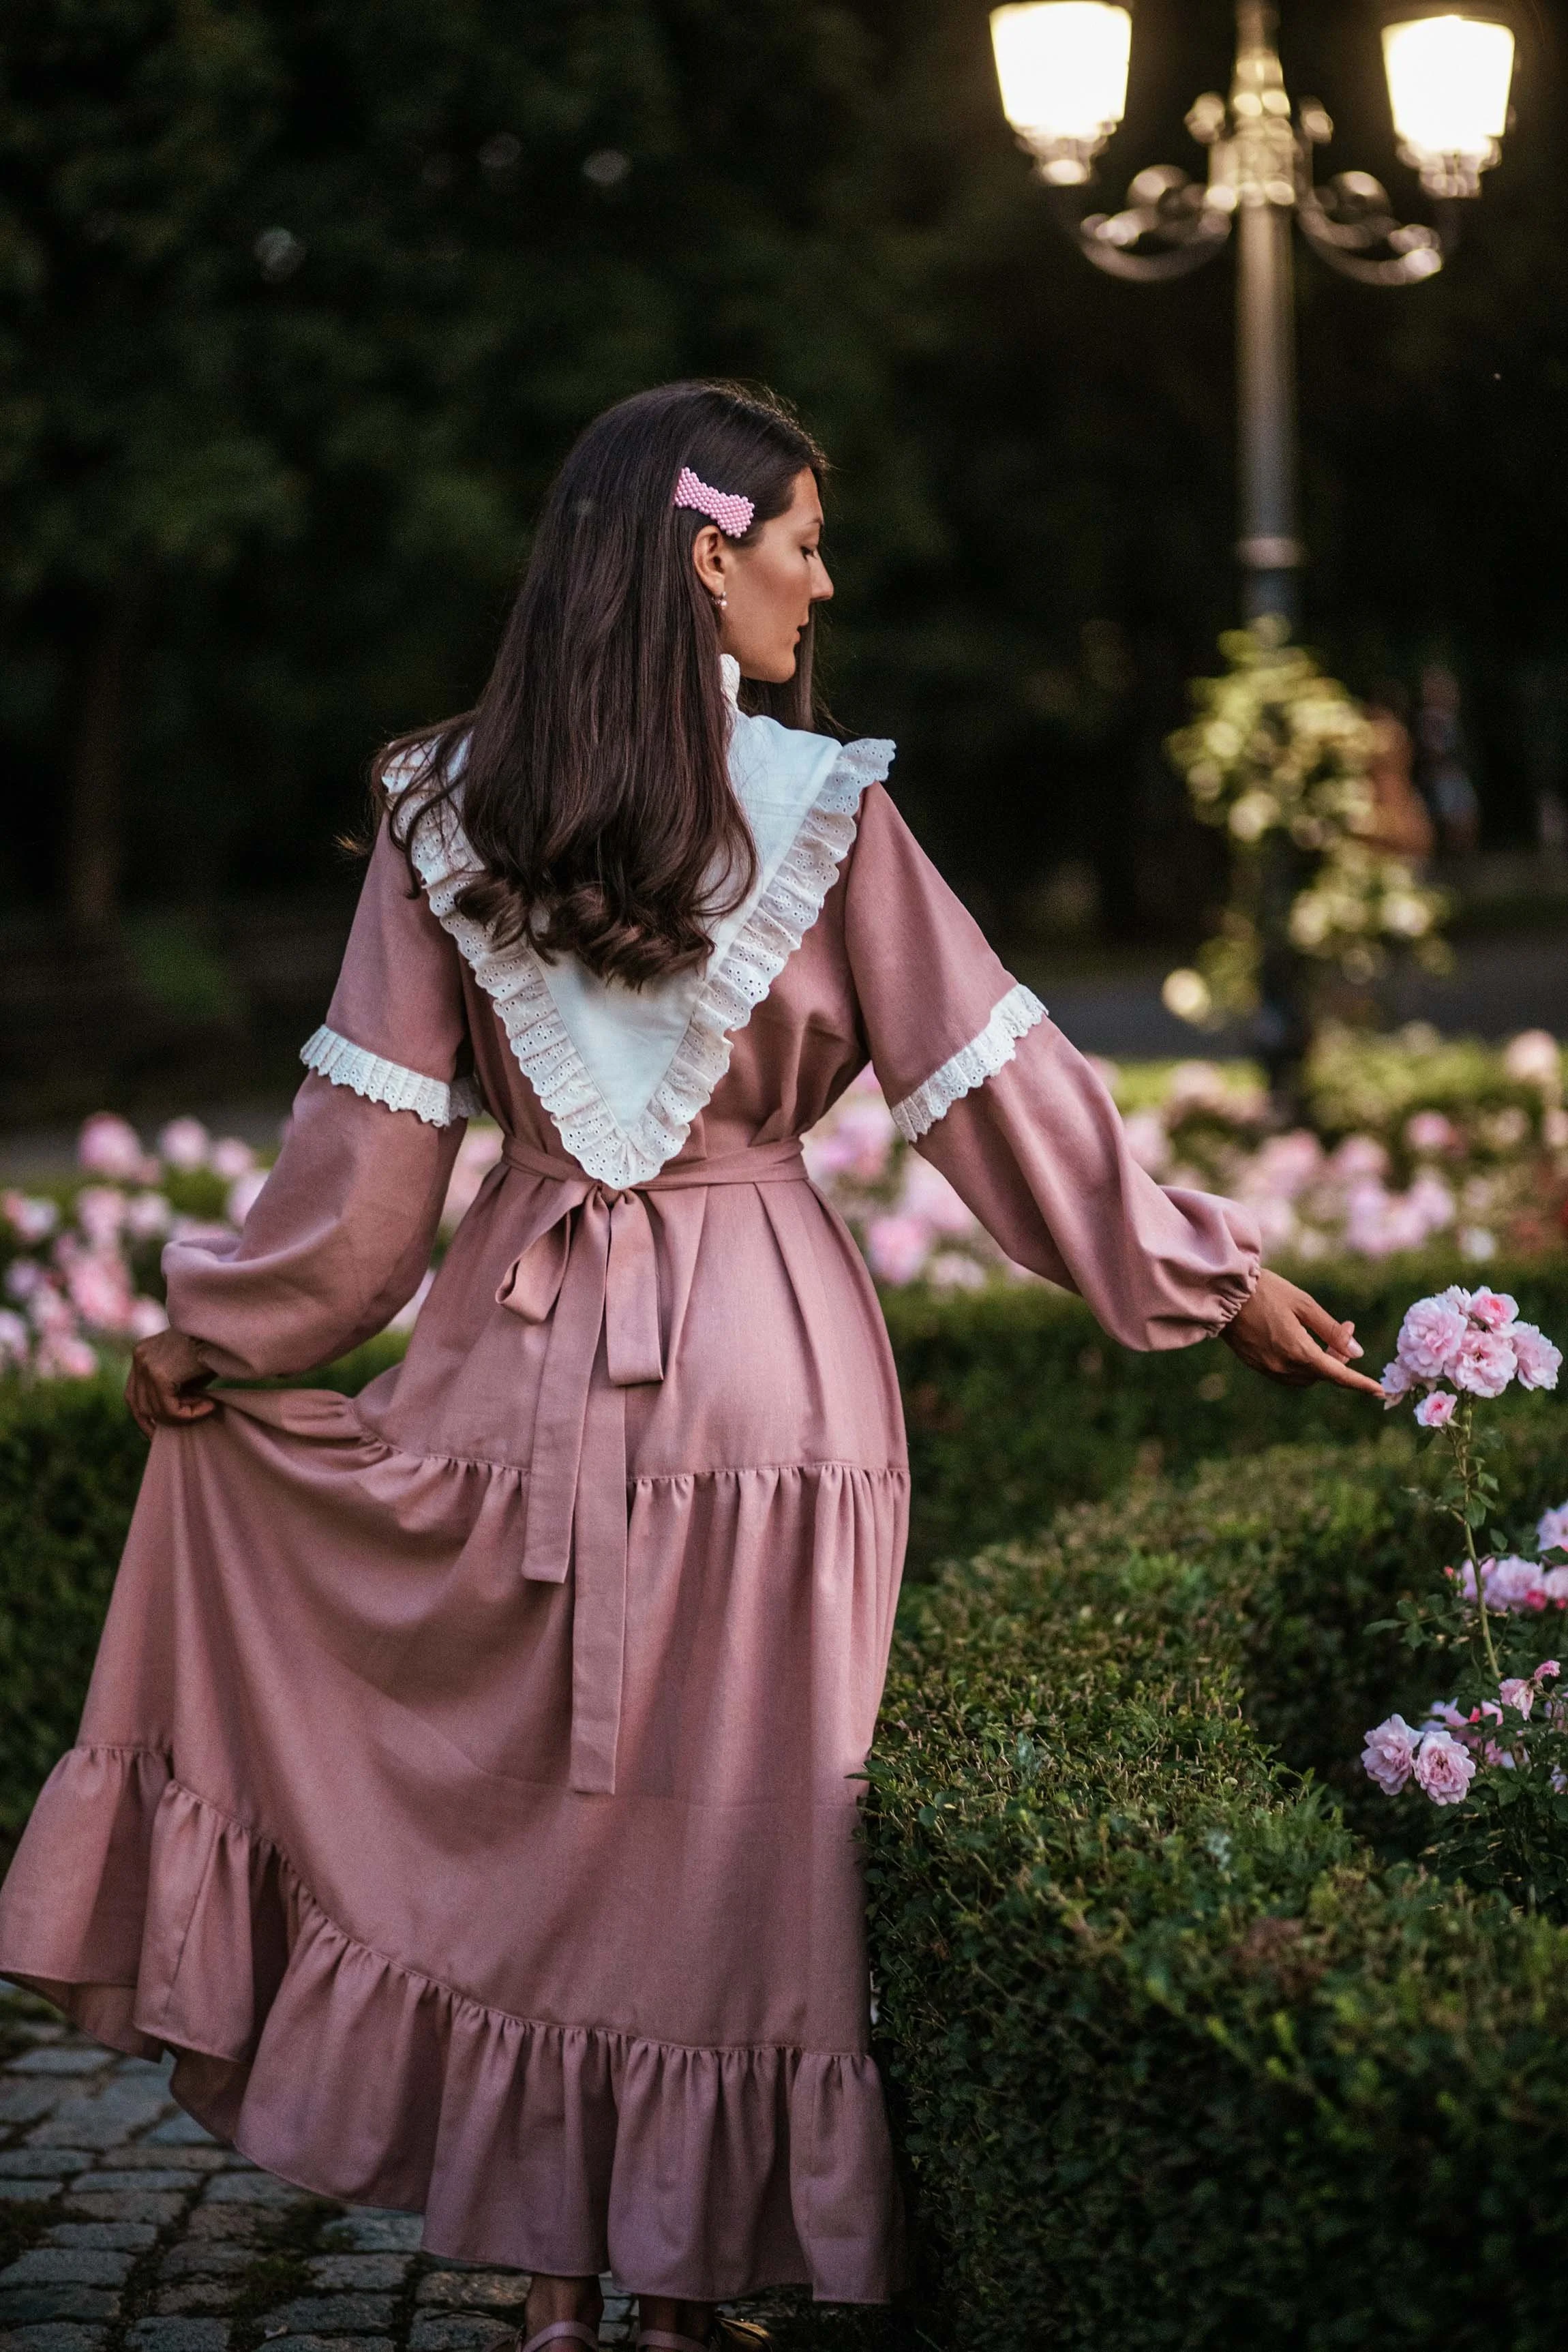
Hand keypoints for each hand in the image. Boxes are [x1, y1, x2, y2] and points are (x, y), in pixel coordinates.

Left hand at [125, 1328, 217, 1437]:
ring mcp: (146, 1364)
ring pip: (155, 1409)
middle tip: (186, 1426)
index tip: (158, 1431)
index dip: (145, 1415)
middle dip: (160, 1421)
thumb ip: (175, 1387)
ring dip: (182, 1416)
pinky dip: (189, 1414)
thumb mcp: (187, 1369)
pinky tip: (209, 1406)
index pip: (133, 1393)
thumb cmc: (214, 1346)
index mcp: (142, 1352)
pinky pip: (169, 1408)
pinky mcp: (158, 1373)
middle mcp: (139, 1356)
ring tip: (207, 1407)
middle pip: (138, 1404)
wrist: (225, 1329)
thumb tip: (172, 1414)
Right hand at [1222, 1269, 1386, 1397]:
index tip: (1379, 1390)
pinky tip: (1301, 1342)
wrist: (1224, 1293)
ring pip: (1305, 1377)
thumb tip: (1357, 1352)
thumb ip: (1331, 1330)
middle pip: (1322, 1374)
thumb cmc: (1266, 1291)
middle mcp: (1284, 1366)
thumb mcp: (1304, 1304)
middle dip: (1338, 1359)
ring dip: (1320, 1364)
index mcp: (1299, 1351)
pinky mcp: (1256, 1364)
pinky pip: (1287, 1374)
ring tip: (1323, 1337)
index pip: (1338, 1374)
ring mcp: (1268, 1368)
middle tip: (1346, 1329)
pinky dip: (1302, 1365)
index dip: (1360, 1383)